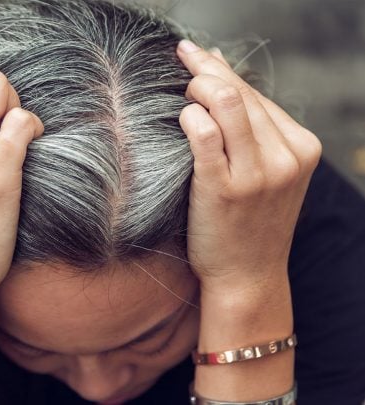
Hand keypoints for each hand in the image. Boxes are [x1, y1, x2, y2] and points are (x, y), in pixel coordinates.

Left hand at [176, 40, 321, 295]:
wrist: (246, 276)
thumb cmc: (248, 221)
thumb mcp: (265, 171)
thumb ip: (249, 127)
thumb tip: (218, 72)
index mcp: (300, 147)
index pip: (255, 93)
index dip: (220, 69)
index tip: (196, 56)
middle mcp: (285, 156)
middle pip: (240, 92)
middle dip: (205, 70)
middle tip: (181, 65)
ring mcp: (258, 173)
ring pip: (226, 102)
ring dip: (197, 87)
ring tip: (181, 93)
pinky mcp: (226, 189)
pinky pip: (205, 134)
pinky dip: (189, 117)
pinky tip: (181, 118)